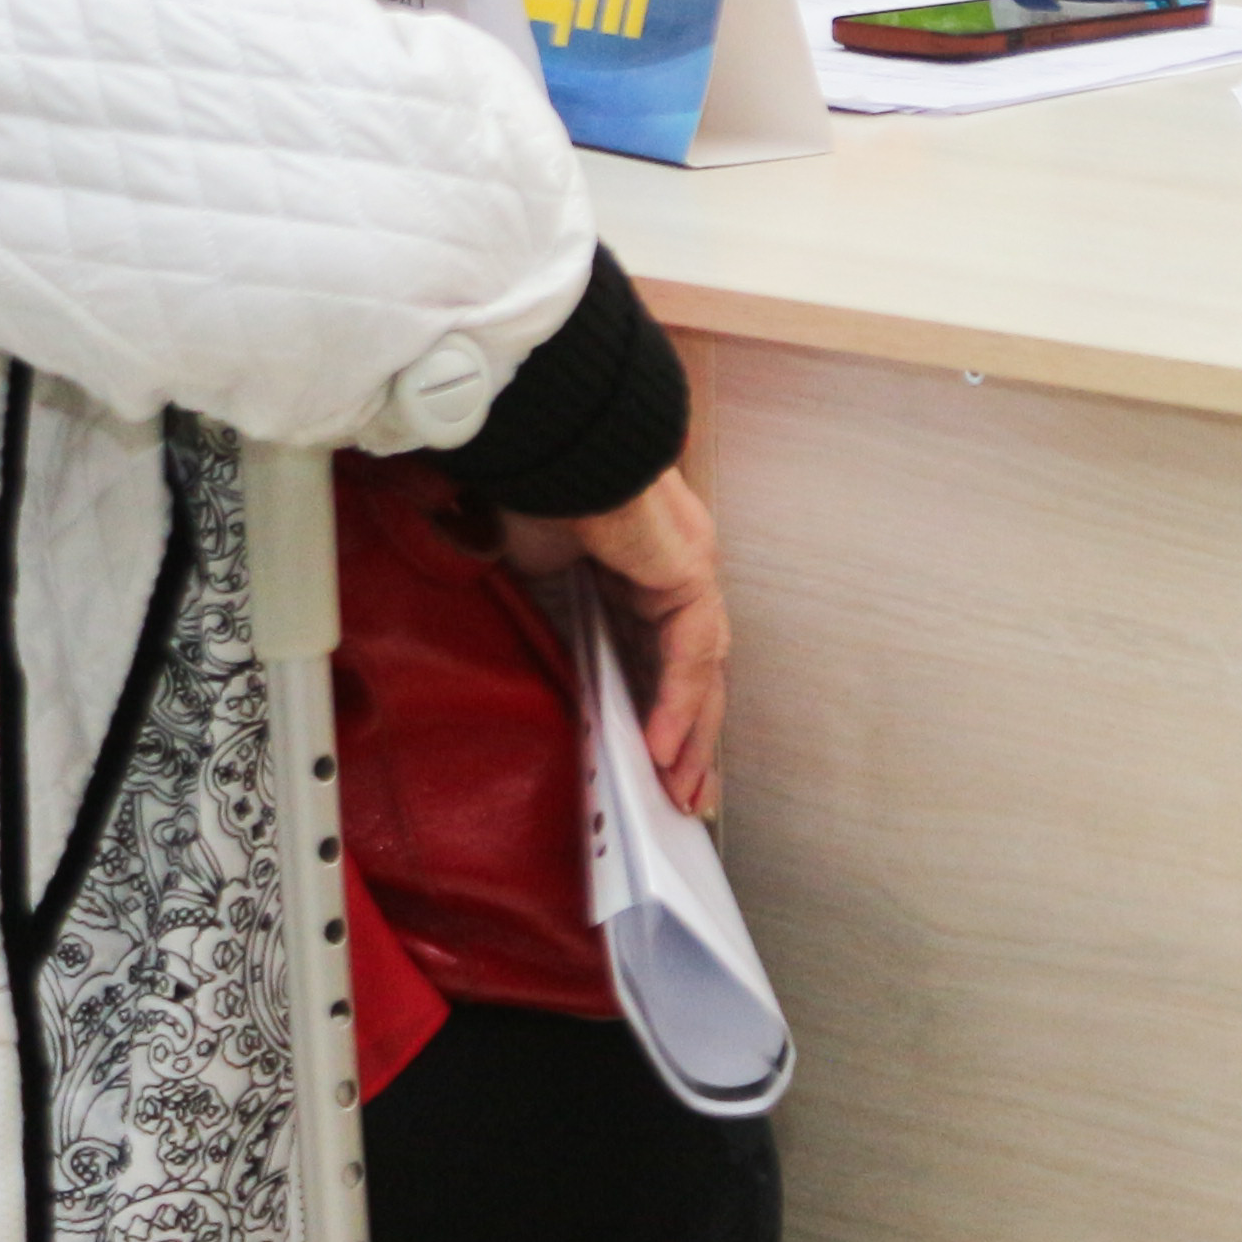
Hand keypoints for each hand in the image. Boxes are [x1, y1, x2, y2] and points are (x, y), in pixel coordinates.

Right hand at [500, 463, 729, 817]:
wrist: (554, 442)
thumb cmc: (539, 489)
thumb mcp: (544, 576)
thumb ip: (559, 619)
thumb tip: (551, 666)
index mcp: (643, 573)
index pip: (663, 659)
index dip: (661, 713)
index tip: (655, 765)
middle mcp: (677, 575)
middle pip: (695, 674)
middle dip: (691, 740)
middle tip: (684, 799)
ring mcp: (689, 573)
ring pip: (702, 672)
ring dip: (690, 736)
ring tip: (677, 792)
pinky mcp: (689, 574)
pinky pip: (690, 654)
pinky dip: (676, 704)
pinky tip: (662, 747)